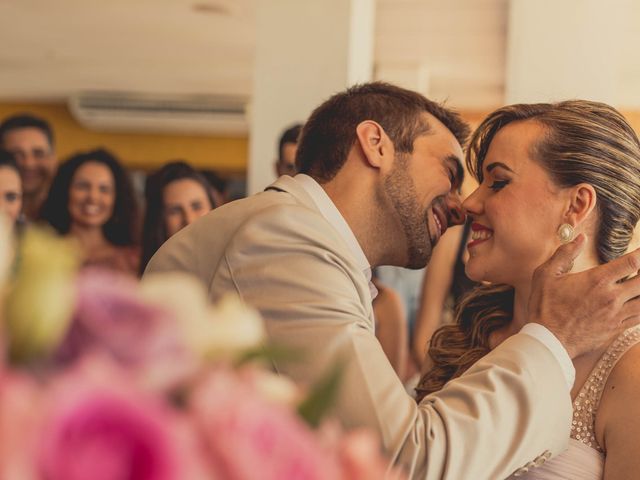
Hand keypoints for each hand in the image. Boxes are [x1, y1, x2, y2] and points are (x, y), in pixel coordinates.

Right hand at [528, 234, 639, 357]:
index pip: (631, 262)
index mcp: (597, 281)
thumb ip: (564, 254)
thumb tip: (580, 238)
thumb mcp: (545, 275)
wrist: (548, 340)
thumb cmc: (545, 307)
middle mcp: (611, 297)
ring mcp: (616, 315)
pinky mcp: (616, 329)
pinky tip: (639, 303)